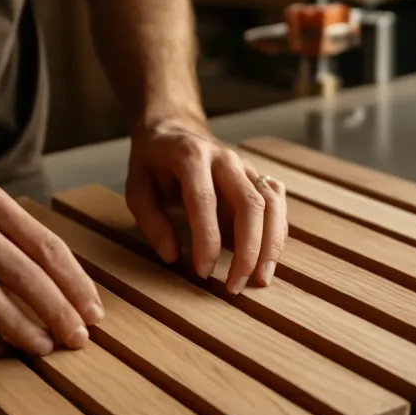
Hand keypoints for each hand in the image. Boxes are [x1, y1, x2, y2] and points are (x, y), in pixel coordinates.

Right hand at [0, 160, 102, 356]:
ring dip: (21, 329)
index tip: (93, 311)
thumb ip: (20, 235)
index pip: (47, 248)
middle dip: (57, 312)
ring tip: (43, 347)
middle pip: (24, 277)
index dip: (75, 283)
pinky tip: (1, 348)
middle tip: (77, 338)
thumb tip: (65, 281)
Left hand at [125, 115, 287, 292]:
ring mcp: (246, 166)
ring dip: (271, 245)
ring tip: (262, 279)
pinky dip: (278, 232)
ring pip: (272, 204)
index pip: (205, 201)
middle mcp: (225, 159)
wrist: (175, 129)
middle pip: (250, 204)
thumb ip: (151, 221)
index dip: (207, 240)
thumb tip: (172, 256)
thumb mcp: (137, 187)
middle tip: (236, 285)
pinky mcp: (257, 177)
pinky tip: (269, 258)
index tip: (203, 272)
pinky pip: (277, 204)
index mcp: (191, 157)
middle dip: (248, 250)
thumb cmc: (153, 162)